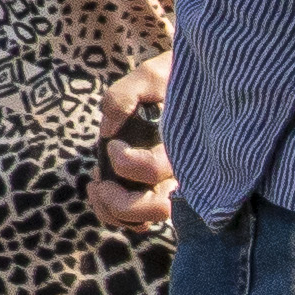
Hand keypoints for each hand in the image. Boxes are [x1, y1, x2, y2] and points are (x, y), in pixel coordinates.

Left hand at [89, 73, 172, 240]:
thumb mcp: (151, 74)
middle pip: (157, 209)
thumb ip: (124, 96)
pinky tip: (103, 189)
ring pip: (148, 220)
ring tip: (96, 187)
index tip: (113, 143)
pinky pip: (141, 218)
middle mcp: (186, 173)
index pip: (152, 170)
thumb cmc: (176, 79)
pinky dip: (116, 214)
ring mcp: (174, 183)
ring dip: (113, 212)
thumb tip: (109, 129)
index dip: (123, 161)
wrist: (198, 85)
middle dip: (118, 202)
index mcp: (187, 148)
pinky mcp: (160, 187)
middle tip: (98, 180)